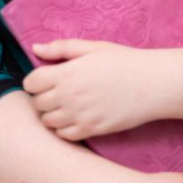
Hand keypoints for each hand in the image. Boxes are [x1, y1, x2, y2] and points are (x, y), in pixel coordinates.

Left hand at [22, 38, 164, 140]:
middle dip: (42, 96)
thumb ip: (62, 48)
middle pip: (37, 103)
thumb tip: (36, 49)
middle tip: (56, 89)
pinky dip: (64, 127)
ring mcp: (80, 116)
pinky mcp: (91, 130)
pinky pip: (64, 135)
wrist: (151, 83)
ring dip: (52, 113)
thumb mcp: (93, 47)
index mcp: (68, 73)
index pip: (31, 83)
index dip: (34, 80)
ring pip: (48, 122)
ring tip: (66, 103)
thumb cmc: (122, 60)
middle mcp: (70, 97)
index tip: (44, 77)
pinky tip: (75, 116)